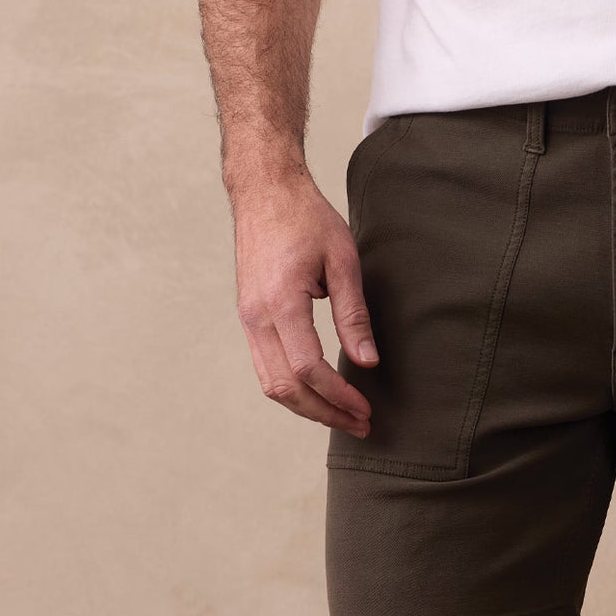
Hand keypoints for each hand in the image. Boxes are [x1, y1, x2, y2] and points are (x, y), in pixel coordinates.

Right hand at [231, 171, 375, 437]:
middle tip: (360, 425)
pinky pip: (267, 368)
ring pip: (272, 384)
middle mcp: (256, 316)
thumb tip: (367, 362)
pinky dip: (293, 390)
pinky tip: (321, 395)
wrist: (264, 190)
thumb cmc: (305, 217)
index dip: (339, 396)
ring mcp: (248, 319)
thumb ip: (354, 315)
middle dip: (325, 413)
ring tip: (344, 417)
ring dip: (308, 408)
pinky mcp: (249, 318)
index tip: (366, 409)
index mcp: (280, 301)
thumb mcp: (343, 260)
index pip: (309, 368)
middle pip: (286, 388)